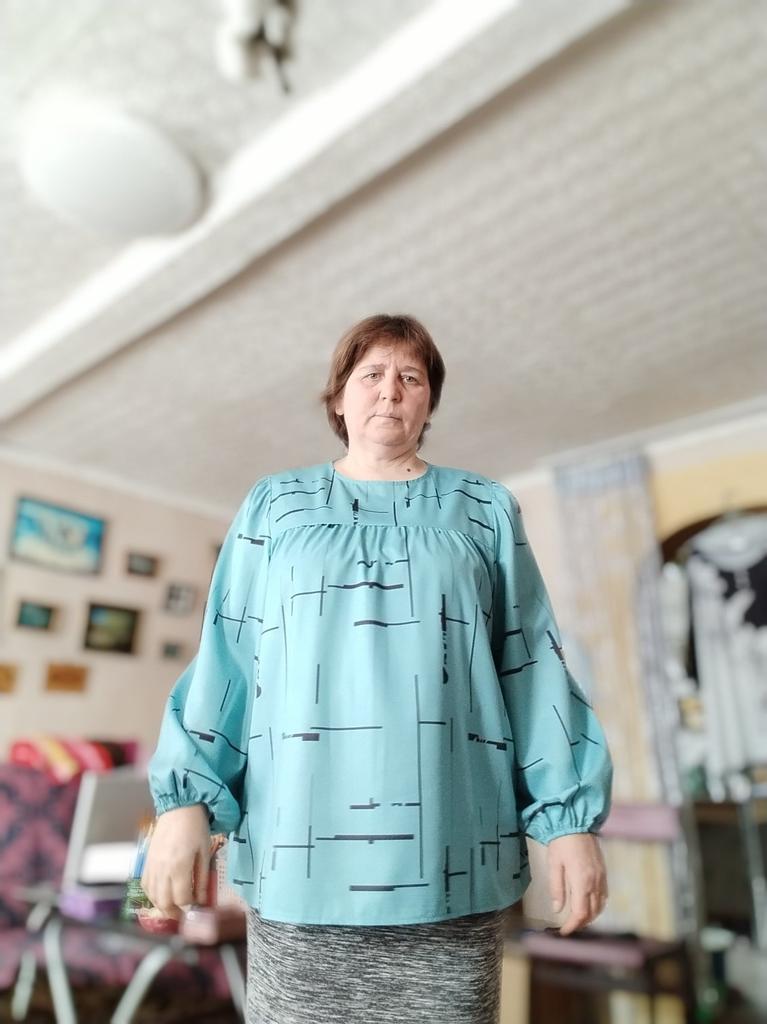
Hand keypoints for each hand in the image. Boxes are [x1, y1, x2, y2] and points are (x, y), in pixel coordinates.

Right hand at [141, 804, 210, 918]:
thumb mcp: (204, 852)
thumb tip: (202, 900)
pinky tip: (161, 893)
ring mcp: (152, 866)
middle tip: (184, 913)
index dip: (189, 907)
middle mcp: (162, 870)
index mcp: (179, 867)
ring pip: (152, 896)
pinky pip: (145, 884)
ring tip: (173, 906)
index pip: (181, 899)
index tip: (197, 907)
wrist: (179, 807)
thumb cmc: (196, 827)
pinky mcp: (147, 861)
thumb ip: (202, 878)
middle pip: (164, 902)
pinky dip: (152, 893)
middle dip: (174, 912)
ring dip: (162, 905)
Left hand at [547, 832, 607, 935]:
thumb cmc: (561, 842)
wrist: (576, 822)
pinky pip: (604, 895)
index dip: (572, 926)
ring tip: (578, 919)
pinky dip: (598, 905)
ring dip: (590, 916)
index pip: (580, 913)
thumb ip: (556, 888)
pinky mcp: (603, 872)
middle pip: (592, 913)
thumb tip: (557, 909)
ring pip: (600, 906)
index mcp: (581, 882)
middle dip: (580, 923)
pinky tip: (589, 904)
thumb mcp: (554, 864)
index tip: (563, 932)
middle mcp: (595, 882)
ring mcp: (601, 877)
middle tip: (568, 927)